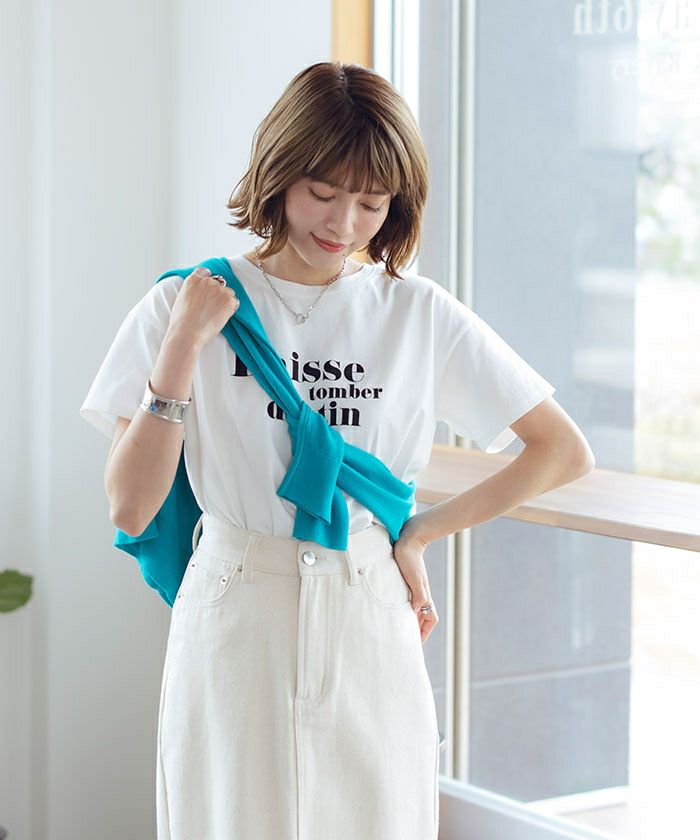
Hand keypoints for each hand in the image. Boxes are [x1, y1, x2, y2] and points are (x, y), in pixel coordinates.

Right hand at [168, 266, 239, 349]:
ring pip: (228, 292)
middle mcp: (207, 281)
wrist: (187, 333)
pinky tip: (221, 316)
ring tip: (215, 313)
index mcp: (193, 280)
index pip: (205, 272)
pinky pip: (235, 301)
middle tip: (211, 307)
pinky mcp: (228, 300)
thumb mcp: (182, 298)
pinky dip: (231, 309)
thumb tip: (200, 293)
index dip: (208, 280)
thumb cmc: (181, 321)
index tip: (208, 290)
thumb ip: (193, 290)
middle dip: (217, 293)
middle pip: (218, 283)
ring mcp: (219, 290)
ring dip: (225, 300)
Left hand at [392, 518, 438, 644]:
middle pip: (422, 616)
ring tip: (396, 628)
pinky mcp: (405, 580)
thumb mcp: (413, 577)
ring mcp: (413, 587)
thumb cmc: (409, 557)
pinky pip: (405, 599)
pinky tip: (391, 608)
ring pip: (413, 608)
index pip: (430, 619)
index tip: (415, 643)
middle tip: (403, 639)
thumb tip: (416, 610)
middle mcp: (420, 593)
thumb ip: (418, 594)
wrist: (408, 538)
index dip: (424, 632)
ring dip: (407, 619)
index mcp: (423, 594)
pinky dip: (401, 607)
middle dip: (415, 629)